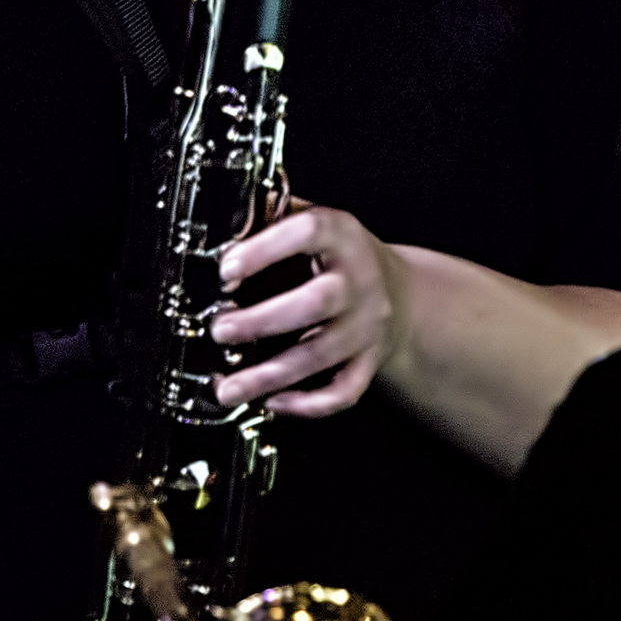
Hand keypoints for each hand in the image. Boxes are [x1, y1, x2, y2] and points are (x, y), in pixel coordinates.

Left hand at [211, 201, 410, 415]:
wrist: (399, 294)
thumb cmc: (340, 258)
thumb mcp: (316, 222)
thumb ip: (274, 216)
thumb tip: (222, 220)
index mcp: (343, 236)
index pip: (310, 232)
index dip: (266, 249)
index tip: (226, 269)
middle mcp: (359, 281)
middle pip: (318, 301)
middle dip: (263, 320)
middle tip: (221, 330)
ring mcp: (366, 325)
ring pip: (321, 355)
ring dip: (269, 375)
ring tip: (227, 387)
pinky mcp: (368, 362)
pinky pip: (343, 391)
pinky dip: (306, 404)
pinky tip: (272, 401)